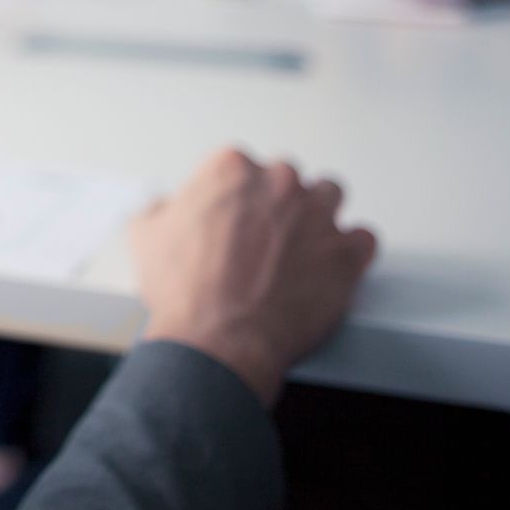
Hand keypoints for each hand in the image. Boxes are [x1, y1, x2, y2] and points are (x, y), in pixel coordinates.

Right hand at [132, 148, 376, 406]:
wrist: (220, 343)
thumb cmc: (186, 294)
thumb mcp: (147, 238)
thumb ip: (159, 210)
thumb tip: (166, 208)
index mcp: (230, 170)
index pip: (240, 166)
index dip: (235, 196)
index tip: (233, 218)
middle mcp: (278, 182)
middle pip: (286, 178)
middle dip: (276, 203)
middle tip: (262, 239)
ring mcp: (317, 215)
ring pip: (329, 195)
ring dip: (317, 216)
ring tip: (301, 247)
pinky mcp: (346, 253)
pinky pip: (363, 238)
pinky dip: (350, 251)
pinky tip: (330, 267)